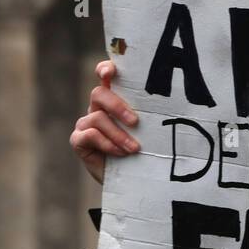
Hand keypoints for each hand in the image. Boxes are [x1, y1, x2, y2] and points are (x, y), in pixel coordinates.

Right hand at [70, 60, 139, 184]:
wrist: (130, 180)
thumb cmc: (142, 150)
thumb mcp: (148, 130)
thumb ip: (149, 115)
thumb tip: (170, 104)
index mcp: (114, 99)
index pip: (105, 75)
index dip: (105, 69)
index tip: (111, 72)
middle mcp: (97, 107)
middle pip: (99, 94)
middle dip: (117, 106)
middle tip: (135, 122)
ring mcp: (86, 123)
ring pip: (97, 117)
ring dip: (118, 134)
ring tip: (134, 148)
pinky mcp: (78, 140)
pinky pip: (89, 135)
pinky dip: (107, 144)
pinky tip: (121, 153)